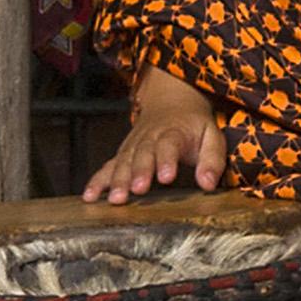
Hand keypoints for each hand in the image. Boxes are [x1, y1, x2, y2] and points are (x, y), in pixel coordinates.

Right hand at [83, 71, 226, 200]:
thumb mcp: (212, 136)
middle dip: (139, 172)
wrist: (171, 102)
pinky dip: (97, 181)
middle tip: (137, 189)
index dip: (167, 160)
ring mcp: (133, 145)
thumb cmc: (193, 125)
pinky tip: (89, 196)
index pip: (169, 145)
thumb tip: (209, 184)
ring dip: (118, 180)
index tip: (167, 177)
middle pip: (142, 154)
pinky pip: (108, 166)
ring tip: (116, 198)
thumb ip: (212, 160)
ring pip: (123, 162)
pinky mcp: (123, 153)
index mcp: (173, 133)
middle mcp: (150, 138)